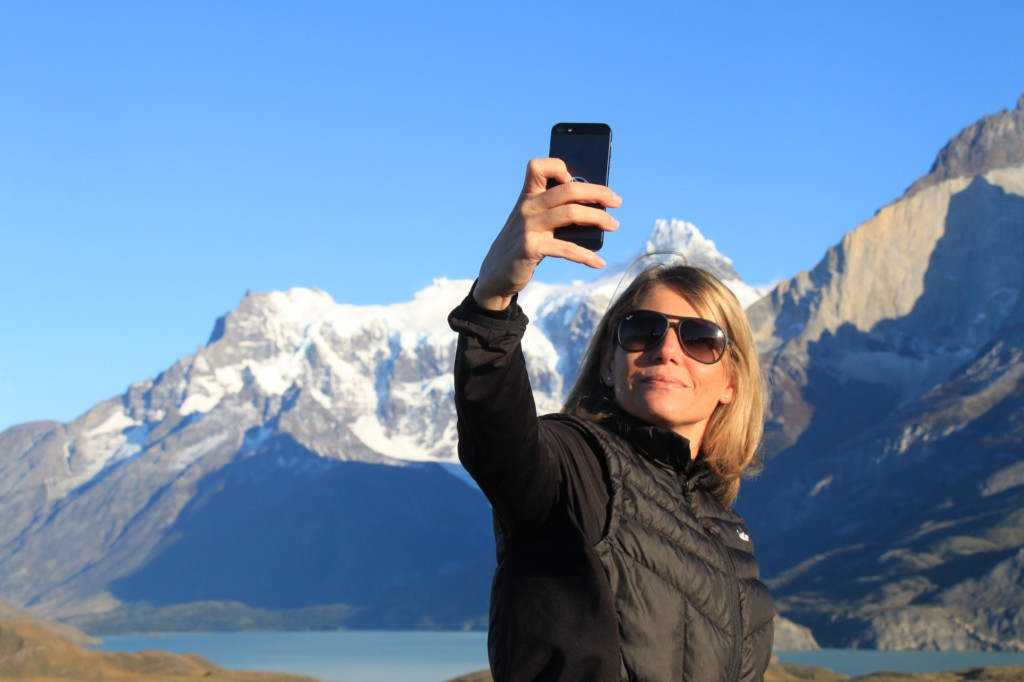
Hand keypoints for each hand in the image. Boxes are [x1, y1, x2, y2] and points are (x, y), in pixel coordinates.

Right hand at [474, 158, 621, 310]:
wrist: (498, 273)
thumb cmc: (524, 243)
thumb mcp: (534, 221)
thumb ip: (555, 209)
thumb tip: (596, 206)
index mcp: (528, 195)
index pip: (537, 166)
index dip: (558, 167)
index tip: (575, 178)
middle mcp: (527, 207)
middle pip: (567, 189)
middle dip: (597, 193)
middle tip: (617, 201)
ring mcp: (528, 227)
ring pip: (570, 213)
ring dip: (598, 218)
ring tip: (613, 225)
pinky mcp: (530, 248)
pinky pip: (565, 248)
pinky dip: (585, 255)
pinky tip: (598, 261)